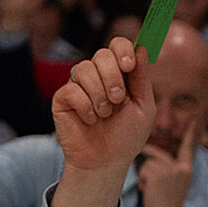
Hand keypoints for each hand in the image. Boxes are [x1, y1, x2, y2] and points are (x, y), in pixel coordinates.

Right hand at [52, 38, 154, 173]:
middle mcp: (99, 76)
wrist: (107, 161)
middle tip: (119, 99)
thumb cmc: (127, 135)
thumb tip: (142, 46)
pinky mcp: (63, 98)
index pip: (118, 45)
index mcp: (120, 74)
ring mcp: (79, 85)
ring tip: (105, 114)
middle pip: (102, 54)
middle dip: (113, 77)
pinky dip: (85, 106)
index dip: (123, 49)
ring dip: (100, 94)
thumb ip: (142, 78)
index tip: (129, 65)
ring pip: (84, 68)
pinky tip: (90, 120)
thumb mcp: (144, 107)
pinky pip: (71, 89)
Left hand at [137, 112, 199, 206]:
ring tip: (151, 190)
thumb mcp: (175, 185)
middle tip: (147, 175)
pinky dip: (142, 180)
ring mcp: (169, 169)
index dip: (191, 133)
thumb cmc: (167, 204)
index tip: (196, 119)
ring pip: (148, 163)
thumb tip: (153, 157)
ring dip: (145, 176)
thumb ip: (170, 170)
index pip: (187, 148)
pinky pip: (143, 169)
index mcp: (186, 169)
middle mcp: (180, 167)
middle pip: (158, 155)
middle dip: (148, 161)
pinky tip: (149, 190)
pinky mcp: (158, 173)